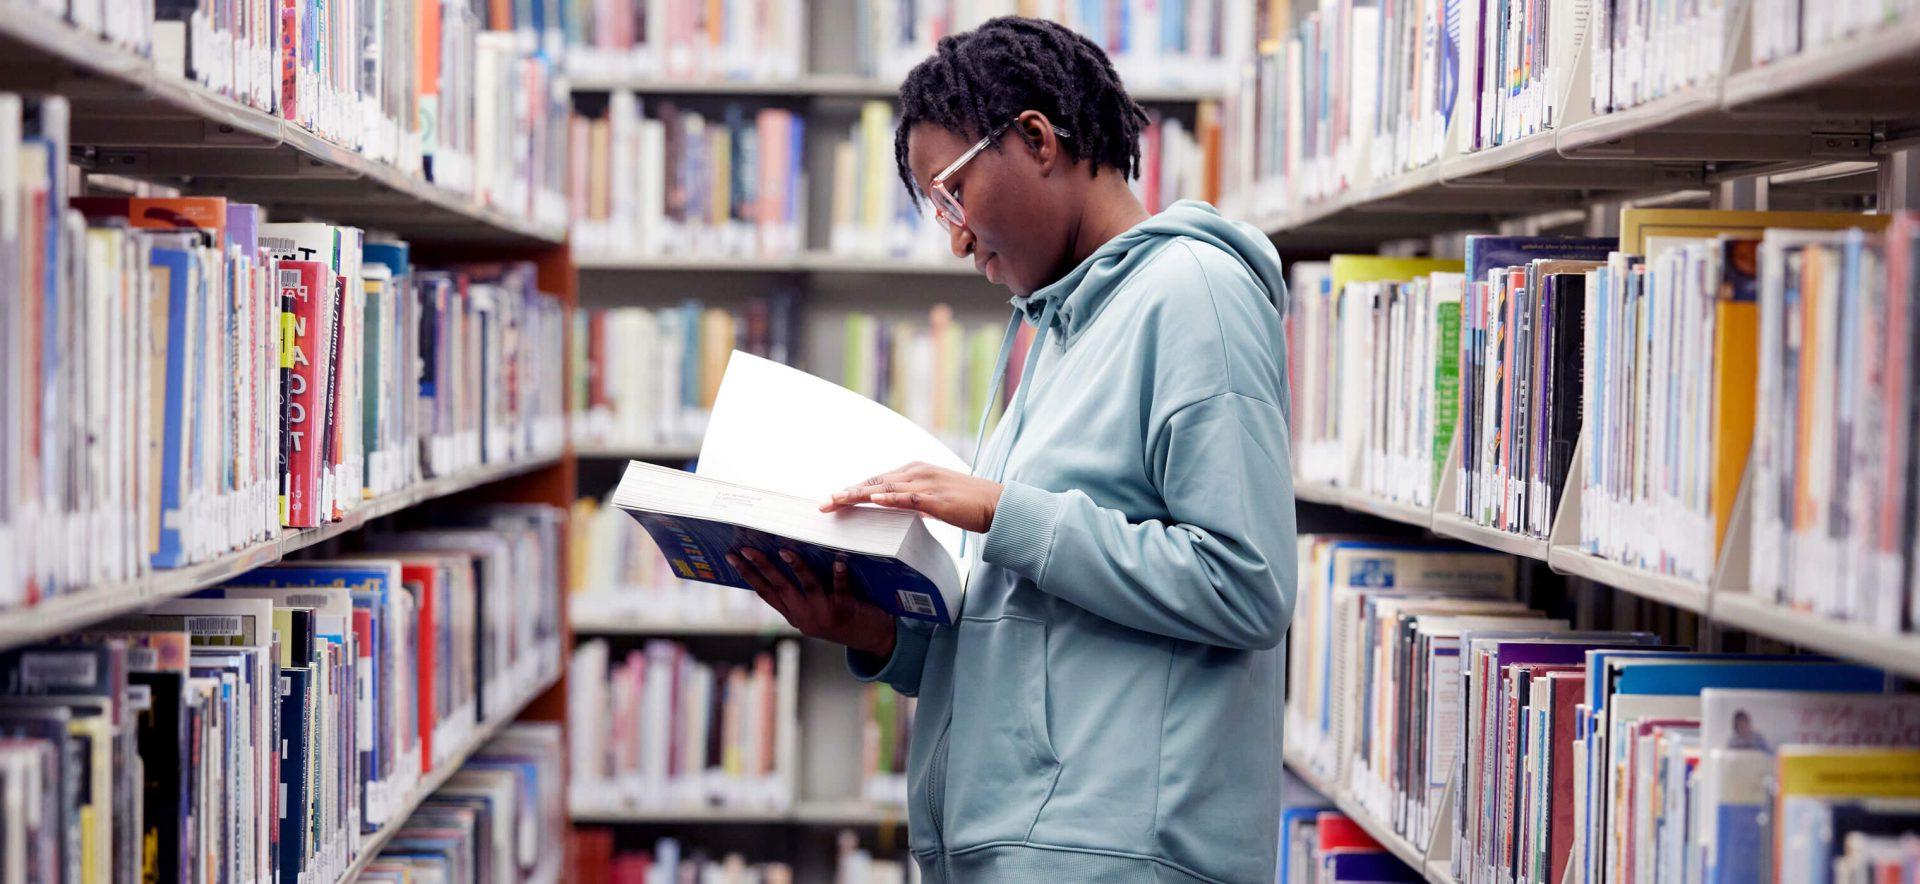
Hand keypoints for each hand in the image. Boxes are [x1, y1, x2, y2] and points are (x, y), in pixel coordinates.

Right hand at [726, 548, 896, 658]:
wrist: (872, 638)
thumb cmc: (842, 615)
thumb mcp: (815, 609)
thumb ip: (801, 593)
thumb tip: (784, 554)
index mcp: (793, 615)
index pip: (765, 592)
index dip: (747, 575)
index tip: (731, 557)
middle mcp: (804, 616)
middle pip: (779, 588)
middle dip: (761, 567)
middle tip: (746, 549)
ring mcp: (824, 614)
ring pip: (807, 587)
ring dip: (796, 568)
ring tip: (784, 550)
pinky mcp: (845, 610)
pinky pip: (841, 590)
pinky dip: (839, 576)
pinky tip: (839, 562)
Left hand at [819, 462, 1003, 532]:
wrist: (997, 504)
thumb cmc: (967, 504)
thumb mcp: (933, 501)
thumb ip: (913, 502)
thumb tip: (897, 509)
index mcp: (915, 471)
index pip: (877, 481)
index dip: (853, 491)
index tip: (832, 502)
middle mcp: (917, 472)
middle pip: (874, 483)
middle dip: (847, 494)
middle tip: (823, 506)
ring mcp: (926, 483)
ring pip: (885, 488)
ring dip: (858, 495)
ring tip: (836, 501)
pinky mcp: (937, 498)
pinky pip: (908, 497)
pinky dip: (890, 498)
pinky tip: (874, 501)